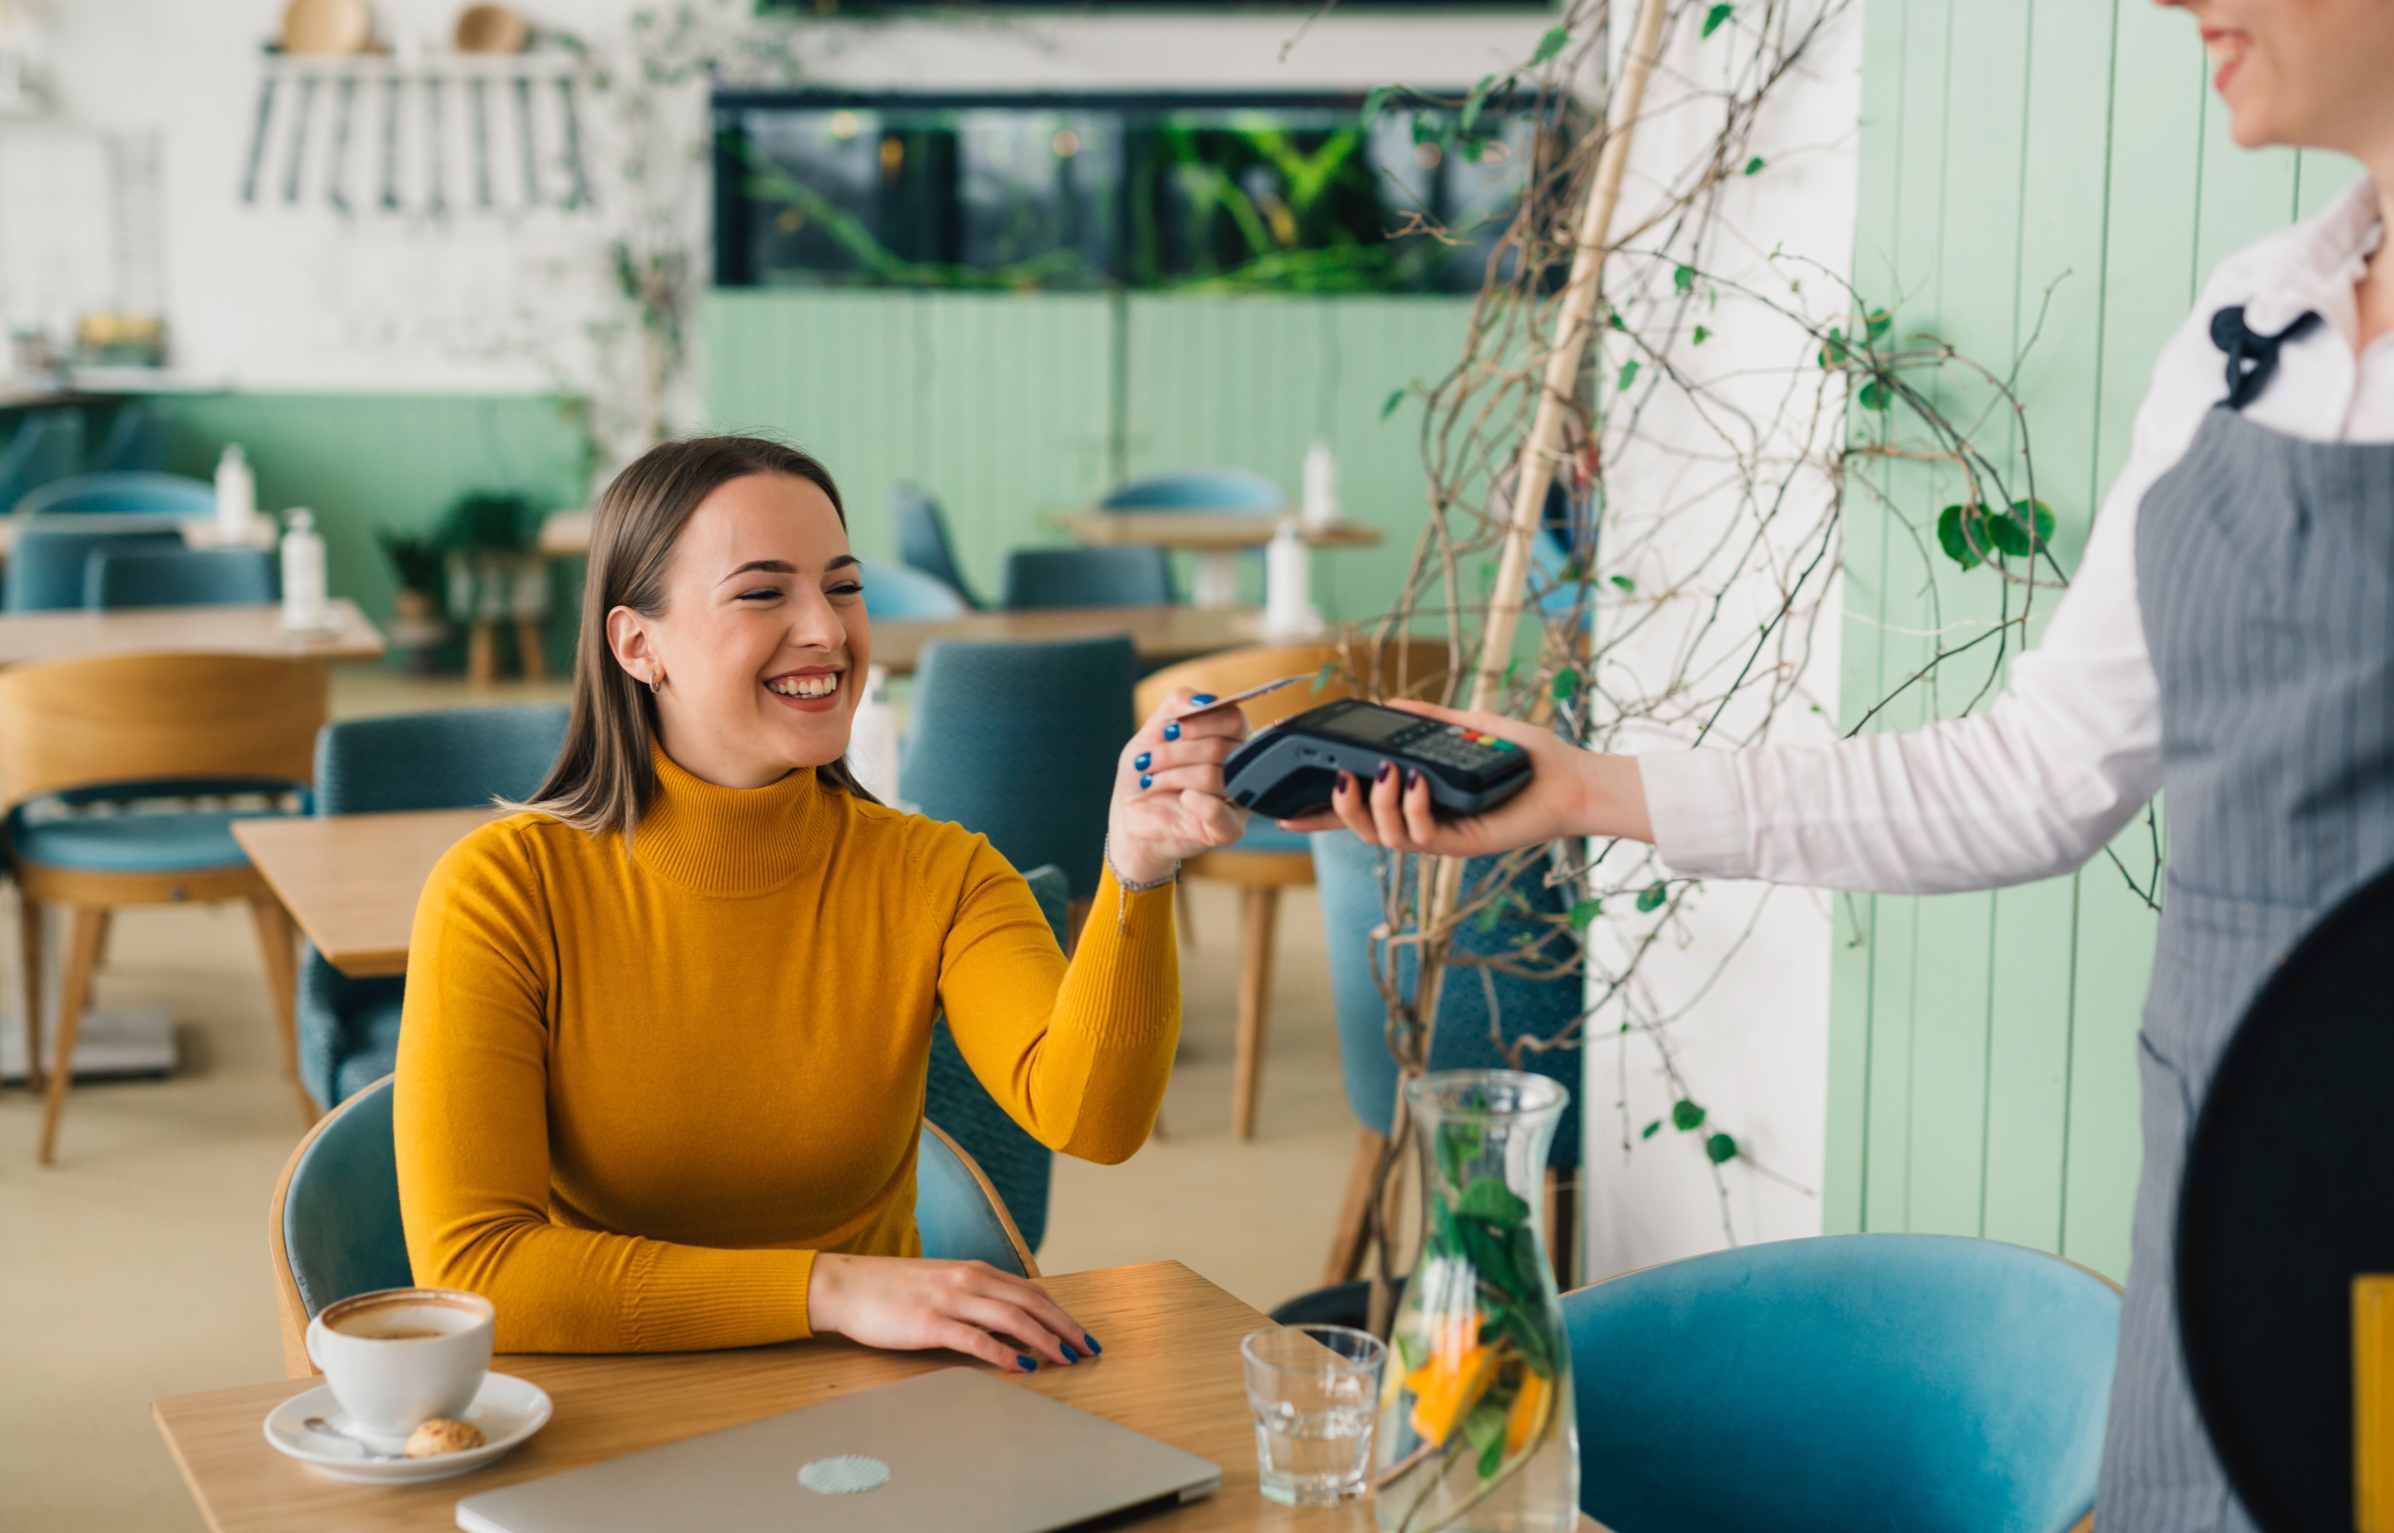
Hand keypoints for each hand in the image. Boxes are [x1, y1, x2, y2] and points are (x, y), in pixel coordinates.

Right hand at [808, 1253, 1099, 1370]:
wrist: (847, 1286)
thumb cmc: (893, 1290)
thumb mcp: (943, 1285)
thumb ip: (975, 1299)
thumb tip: (1009, 1325)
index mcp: (974, 1270)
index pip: (1031, 1291)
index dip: (1061, 1313)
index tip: (1081, 1334)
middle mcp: (968, 1279)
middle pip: (1031, 1303)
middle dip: (1064, 1327)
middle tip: (1087, 1350)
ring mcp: (950, 1300)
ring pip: (1011, 1318)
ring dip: (1044, 1339)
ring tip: (1065, 1359)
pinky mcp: (929, 1322)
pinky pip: (975, 1338)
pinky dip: (1002, 1352)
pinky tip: (1021, 1366)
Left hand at [1106, 688, 1248, 884]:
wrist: (1130, 818)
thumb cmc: (1146, 774)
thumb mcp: (1152, 732)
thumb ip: (1177, 705)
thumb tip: (1204, 701)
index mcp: (1229, 739)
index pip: (1234, 719)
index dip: (1201, 721)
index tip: (1168, 730)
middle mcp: (1240, 767)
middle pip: (1220, 748)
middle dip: (1174, 752)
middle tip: (1145, 761)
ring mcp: (1237, 799)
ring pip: (1213, 776)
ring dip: (1172, 776)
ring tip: (1150, 781)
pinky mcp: (1228, 828)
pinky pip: (1220, 811)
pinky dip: (1198, 803)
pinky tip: (1181, 799)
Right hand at [1277, 698, 1651, 856]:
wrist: (1570, 778)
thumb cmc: (1527, 758)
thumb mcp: (1467, 728)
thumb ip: (1427, 721)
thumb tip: (1388, 707)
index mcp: (1417, 800)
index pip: (1361, 810)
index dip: (1321, 814)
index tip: (1283, 812)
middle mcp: (1423, 822)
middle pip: (1361, 829)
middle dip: (1339, 809)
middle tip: (1340, 779)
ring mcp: (1440, 836)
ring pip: (1383, 836)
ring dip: (1376, 805)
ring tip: (1385, 774)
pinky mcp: (1461, 844)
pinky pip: (1420, 835)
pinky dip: (1411, 807)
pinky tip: (1417, 782)